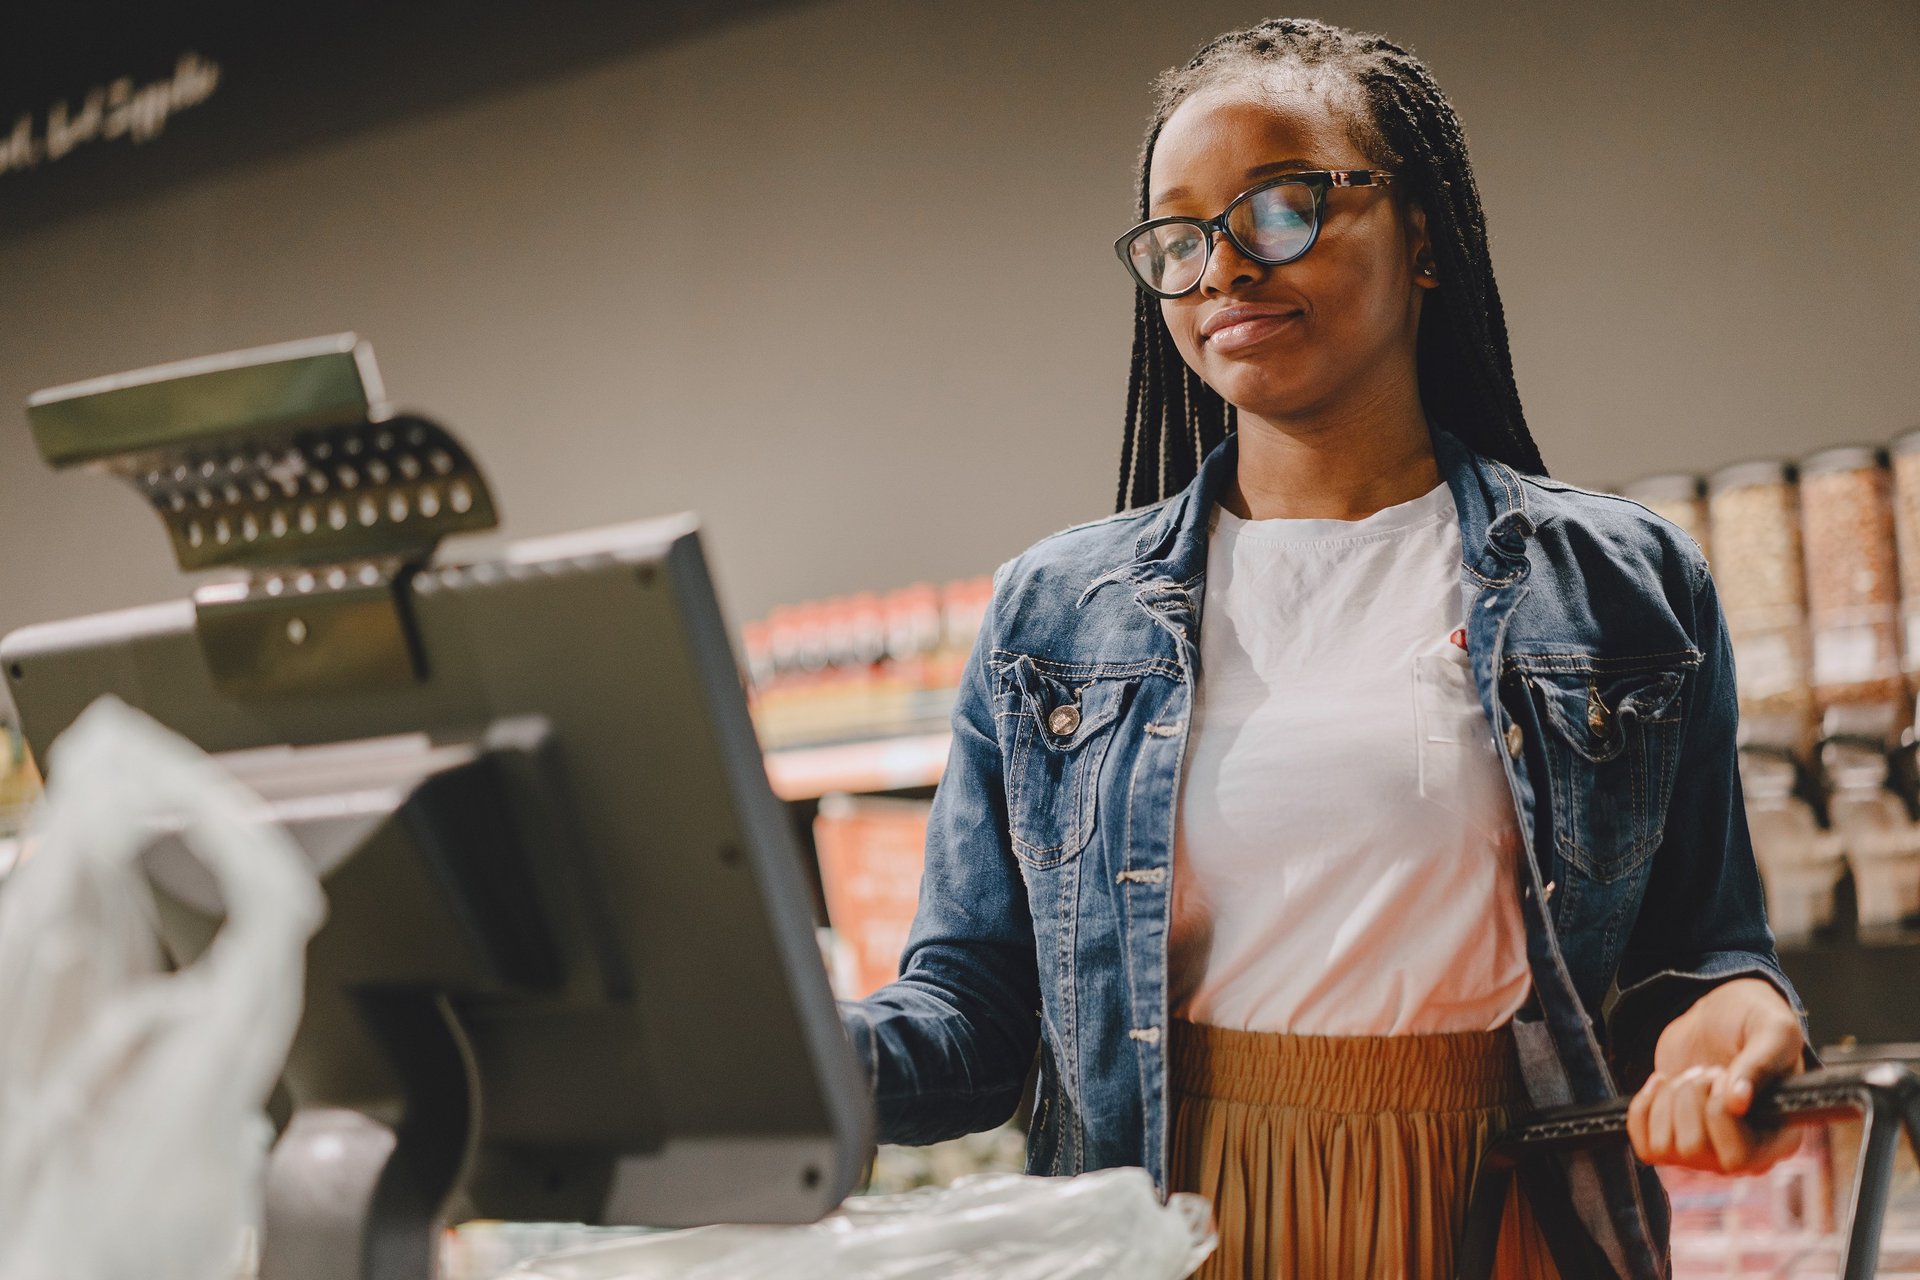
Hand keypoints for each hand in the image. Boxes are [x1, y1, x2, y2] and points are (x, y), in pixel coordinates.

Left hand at [1625, 978, 1804, 1173]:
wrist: (1721, 1015)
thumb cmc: (1756, 1022)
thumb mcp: (1773, 1030)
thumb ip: (1761, 1063)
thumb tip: (1737, 1102)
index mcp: (1780, 1139)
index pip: (1740, 1158)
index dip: (1718, 1113)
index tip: (1722, 1074)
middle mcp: (1746, 1154)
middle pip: (1694, 1149)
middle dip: (1690, 1098)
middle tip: (1707, 1069)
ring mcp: (1708, 1150)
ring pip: (1665, 1148)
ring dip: (1668, 1101)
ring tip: (1691, 1075)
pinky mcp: (1675, 1136)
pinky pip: (1644, 1145)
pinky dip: (1642, 1109)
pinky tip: (1662, 1082)